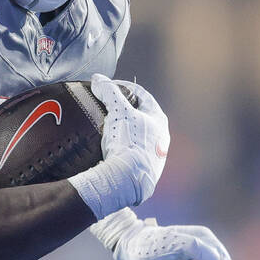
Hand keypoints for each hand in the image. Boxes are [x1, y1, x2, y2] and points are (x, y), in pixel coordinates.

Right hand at [69, 75, 169, 218]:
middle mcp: (161, 136)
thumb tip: (98, 80)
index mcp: (158, 119)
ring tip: (106, 129)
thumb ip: (109, 92)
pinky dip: (122, 146)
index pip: (141, 94)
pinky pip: (133, 152)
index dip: (122, 86)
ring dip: (123, 129)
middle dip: (123, 109)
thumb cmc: (128, 143)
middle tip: (105, 107)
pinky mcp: (145, 169)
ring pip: (138, 134)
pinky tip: (111, 149)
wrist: (128, 179)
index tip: (107, 86)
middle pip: (141, 114)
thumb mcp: (117, 112)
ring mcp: (155, 154)